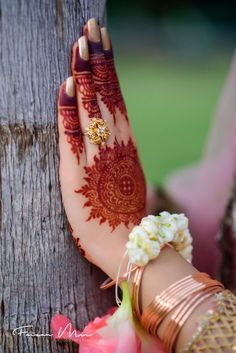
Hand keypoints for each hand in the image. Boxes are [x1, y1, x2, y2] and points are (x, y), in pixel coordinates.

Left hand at [58, 18, 145, 275]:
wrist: (125, 243)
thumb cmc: (124, 212)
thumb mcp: (127, 173)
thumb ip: (119, 149)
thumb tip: (108, 127)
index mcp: (125, 143)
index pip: (115, 97)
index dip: (108, 69)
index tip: (102, 43)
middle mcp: (114, 143)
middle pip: (105, 94)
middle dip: (97, 60)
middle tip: (91, 28)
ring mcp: (97, 156)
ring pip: (91, 108)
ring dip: (85, 75)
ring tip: (81, 43)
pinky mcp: (77, 172)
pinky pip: (72, 135)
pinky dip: (69, 110)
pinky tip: (67, 86)